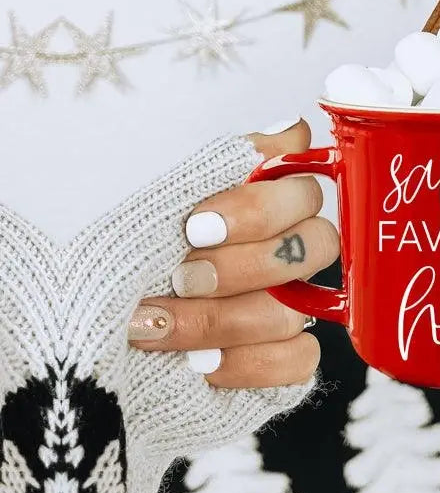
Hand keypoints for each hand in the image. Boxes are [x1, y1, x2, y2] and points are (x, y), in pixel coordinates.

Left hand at [127, 119, 336, 387]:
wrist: (70, 339)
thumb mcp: (145, 204)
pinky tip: (198, 362)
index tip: (196, 223)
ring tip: (156, 323)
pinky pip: (298, 359)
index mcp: (254, 203)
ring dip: (221, 319)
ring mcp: (283, 307)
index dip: (261, 205)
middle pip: (318, 243)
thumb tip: (288, 129)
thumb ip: (221, 165)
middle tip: (183, 274)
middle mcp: (278, 250)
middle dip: (245, 263)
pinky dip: (245, 363)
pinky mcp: (280, 360)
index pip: (305, 184)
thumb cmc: (104, 263)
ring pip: (294, 307)